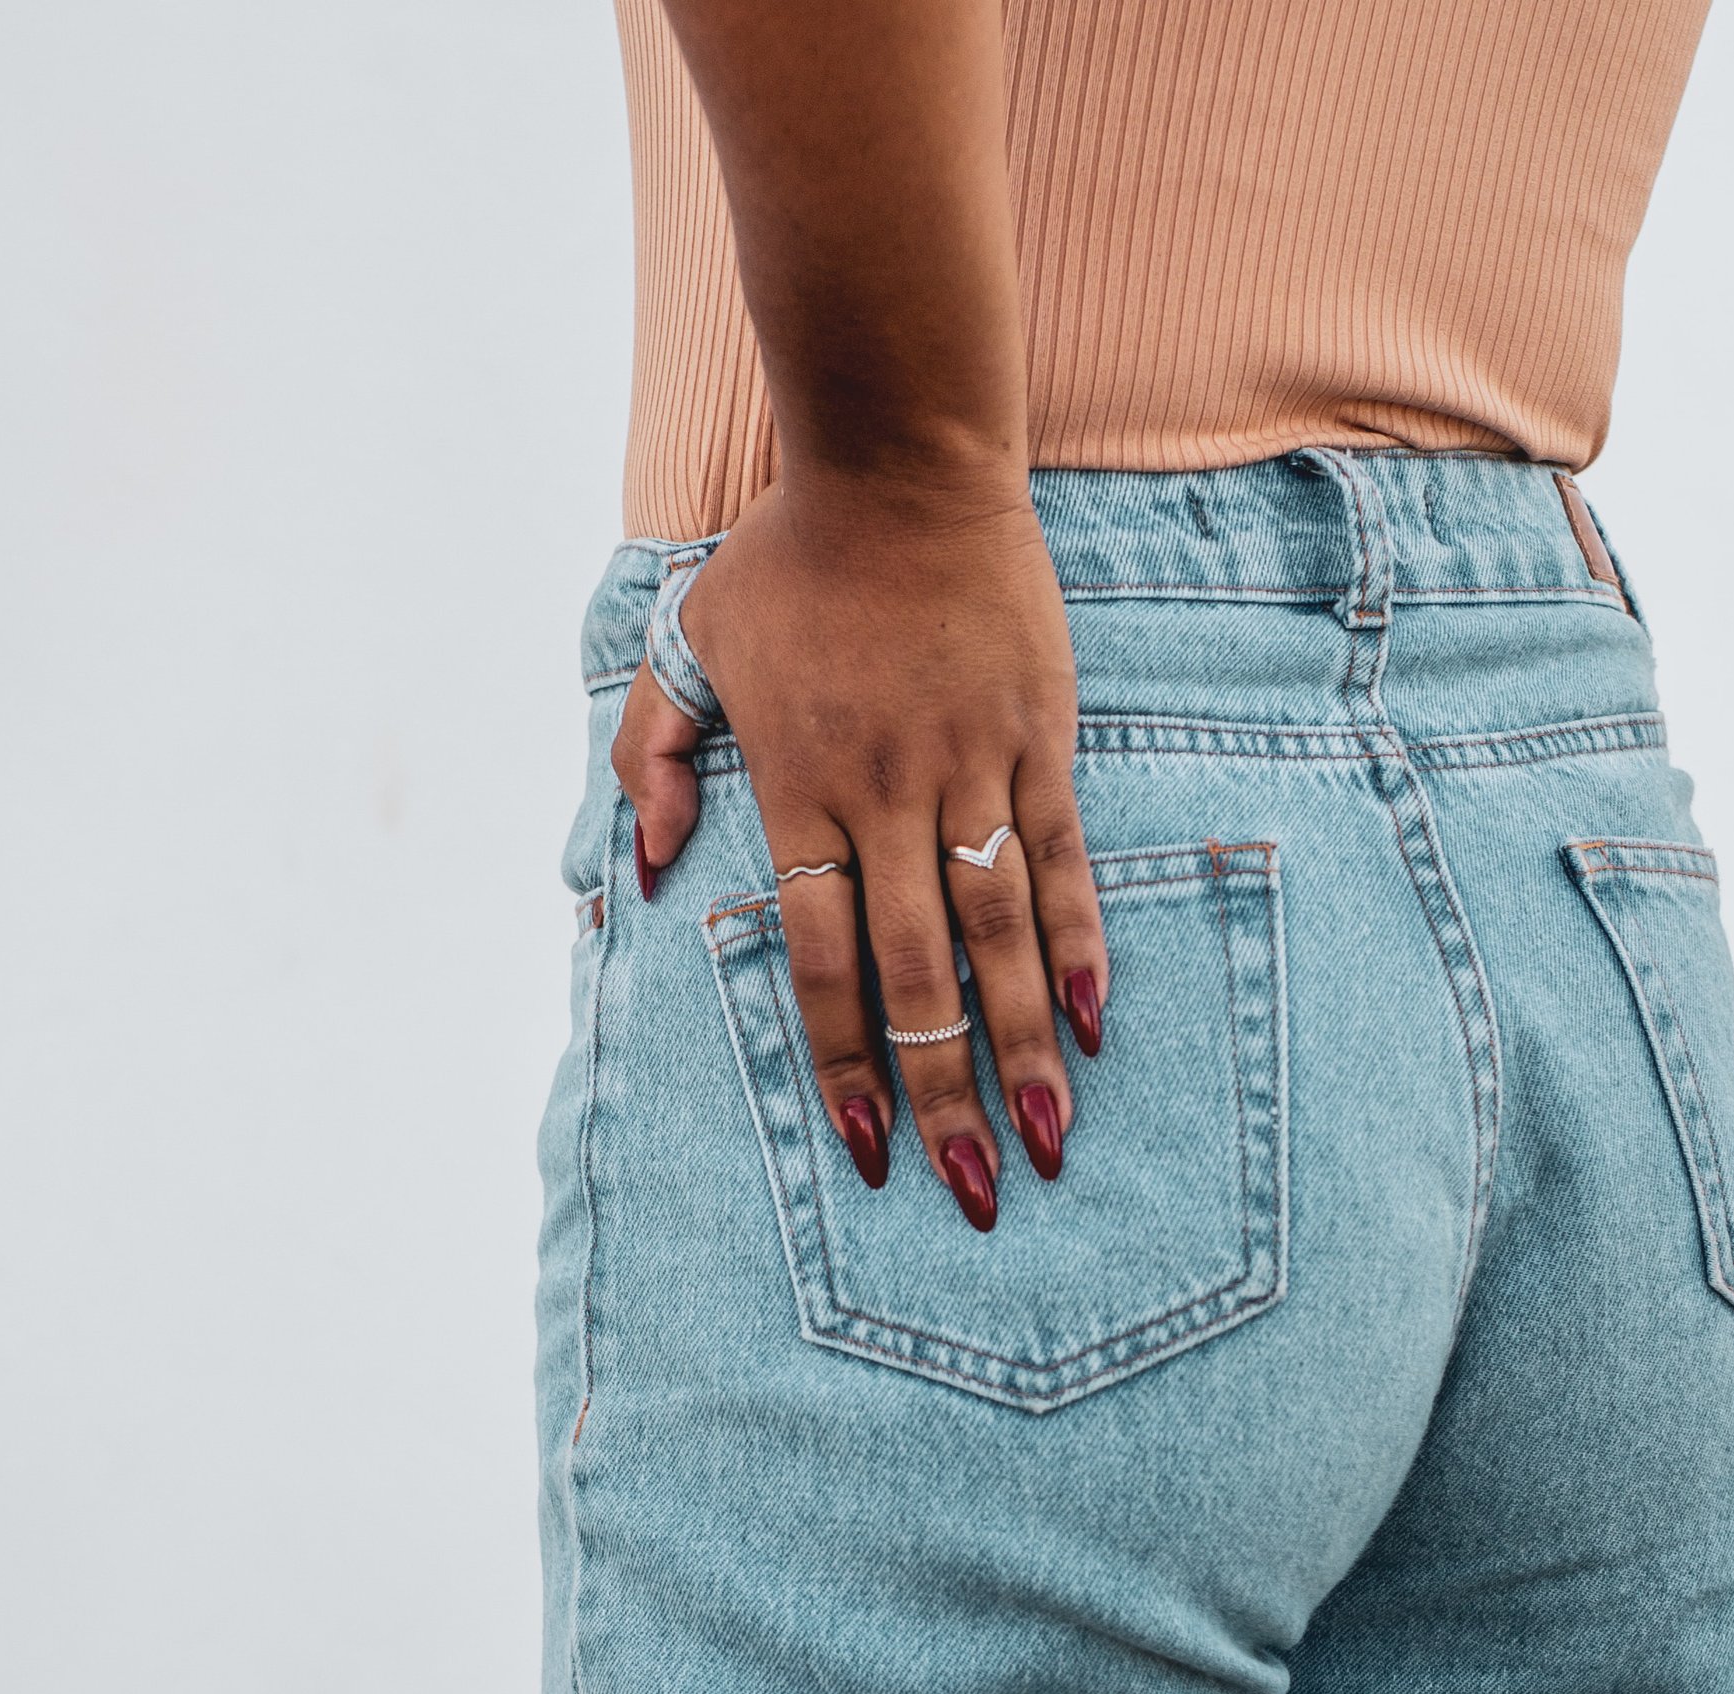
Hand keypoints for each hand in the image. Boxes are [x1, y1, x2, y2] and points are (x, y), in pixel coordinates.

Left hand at [612, 469, 1107, 1229]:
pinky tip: (1093, 1022)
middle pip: (916, 975)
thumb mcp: (685, 644)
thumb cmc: (788, 561)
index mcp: (799, 791)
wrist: (902, 463)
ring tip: (1046, 1141)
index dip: (844, 1067)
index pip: (821, 962)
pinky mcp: (1039, 739)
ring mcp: (972, 770)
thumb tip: (640, 872)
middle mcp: (887, 799)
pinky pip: (1063, 859)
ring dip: (1023, 1046)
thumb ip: (652, 758)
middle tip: (969, 1190)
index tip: (867, 1151)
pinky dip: (1079, 942)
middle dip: (942, 1093)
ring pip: (999, 935)